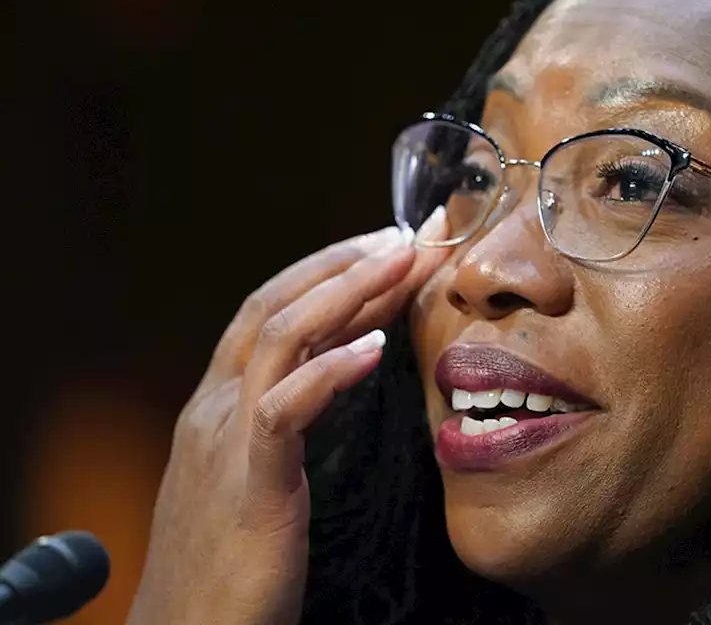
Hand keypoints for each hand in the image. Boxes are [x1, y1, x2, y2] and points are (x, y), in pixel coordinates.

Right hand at [128, 212, 448, 624]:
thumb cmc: (234, 562)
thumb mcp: (261, 476)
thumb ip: (288, 422)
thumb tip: (342, 372)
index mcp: (218, 404)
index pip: (273, 311)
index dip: (330, 272)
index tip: (389, 245)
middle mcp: (214, 407)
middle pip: (275, 304)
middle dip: (344, 262)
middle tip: (410, 234)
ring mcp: (225, 440)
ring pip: (280, 337)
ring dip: (347, 291)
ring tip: (403, 260)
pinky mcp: (250, 484)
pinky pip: (286, 410)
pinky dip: (331, 372)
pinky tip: (376, 347)